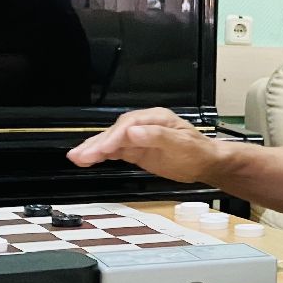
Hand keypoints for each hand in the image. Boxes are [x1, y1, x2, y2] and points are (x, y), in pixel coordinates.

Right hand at [66, 107, 219, 183]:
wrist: (207, 163)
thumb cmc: (198, 151)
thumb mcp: (182, 144)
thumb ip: (157, 137)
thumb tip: (134, 132)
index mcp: (155, 118)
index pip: (128, 126)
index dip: (114, 138)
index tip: (103, 149)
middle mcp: (144, 125)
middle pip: (115, 132)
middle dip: (97, 144)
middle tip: (80, 156)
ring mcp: (139, 137)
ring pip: (111, 142)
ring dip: (93, 149)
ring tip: (76, 158)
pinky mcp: (136, 149)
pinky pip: (114, 151)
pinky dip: (100, 155)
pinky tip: (87, 159)